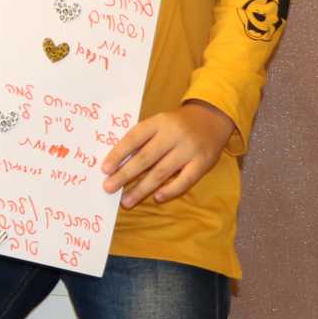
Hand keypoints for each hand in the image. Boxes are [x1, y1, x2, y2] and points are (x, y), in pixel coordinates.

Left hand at [100, 102, 235, 207]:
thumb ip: (142, 139)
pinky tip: (157, 198)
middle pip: (145, 158)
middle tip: (108, 188)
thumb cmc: (177, 124)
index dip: (118, 153)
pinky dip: (170, 190)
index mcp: (159, 122)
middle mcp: (173, 134)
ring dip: (142, 188)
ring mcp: (189, 149)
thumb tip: (118, 165)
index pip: (134, 137)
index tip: (104, 169)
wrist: (212, 117)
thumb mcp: (159, 123)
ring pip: (162, 172)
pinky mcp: (203, 162)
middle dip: (125, 175)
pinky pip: (185, 180)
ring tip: (126, 201)